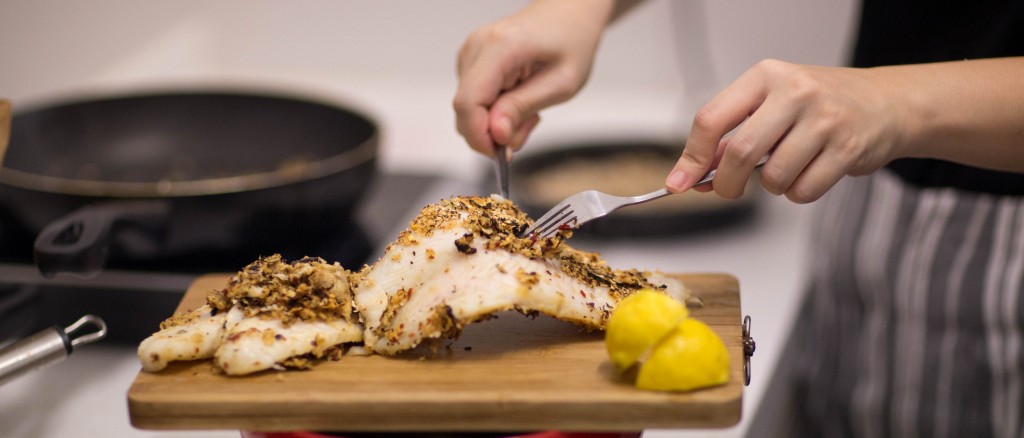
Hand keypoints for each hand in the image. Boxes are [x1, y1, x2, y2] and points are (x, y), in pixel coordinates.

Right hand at [453, 0, 616, 156]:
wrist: (569, 13)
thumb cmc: (572, 43)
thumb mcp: (561, 83)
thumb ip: (523, 108)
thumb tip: (495, 135)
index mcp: (501, 47)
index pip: (469, 102)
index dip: (479, 135)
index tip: (502, 153)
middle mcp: (477, 46)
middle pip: (465, 108)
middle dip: (493, 132)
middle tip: (529, 127)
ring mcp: (470, 52)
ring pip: (469, 108)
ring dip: (497, 122)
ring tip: (531, 109)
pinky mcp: (471, 60)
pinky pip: (474, 99)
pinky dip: (496, 111)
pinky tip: (520, 98)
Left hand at [666, 59, 908, 202]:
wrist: (886, 103)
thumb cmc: (818, 107)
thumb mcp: (770, 106)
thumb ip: (731, 137)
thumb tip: (691, 175)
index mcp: (765, 76)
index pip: (711, 118)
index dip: (691, 156)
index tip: (680, 182)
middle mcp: (794, 91)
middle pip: (739, 152)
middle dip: (726, 183)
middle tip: (728, 191)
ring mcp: (824, 118)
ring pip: (773, 177)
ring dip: (772, 186)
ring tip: (787, 169)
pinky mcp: (848, 147)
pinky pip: (803, 191)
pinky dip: (798, 193)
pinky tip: (810, 173)